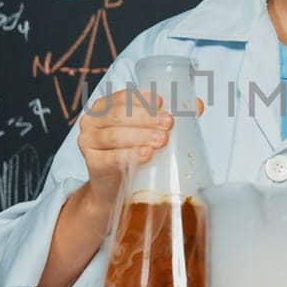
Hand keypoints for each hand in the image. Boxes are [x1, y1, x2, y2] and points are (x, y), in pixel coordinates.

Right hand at [76, 89, 202, 207]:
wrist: (114, 189)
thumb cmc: (132, 154)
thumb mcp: (146, 133)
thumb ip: (169, 117)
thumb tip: (197, 105)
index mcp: (105, 107)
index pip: (123, 97)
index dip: (142, 98)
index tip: (161, 103)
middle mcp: (92, 121)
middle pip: (119, 115)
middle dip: (145, 118)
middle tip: (168, 124)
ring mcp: (88, 142)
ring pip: (114, 135)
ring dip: (140, 136)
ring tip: (162, 140)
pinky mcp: (92, 163)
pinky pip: (110, 158)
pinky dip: (128, 155)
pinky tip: (144, 155)